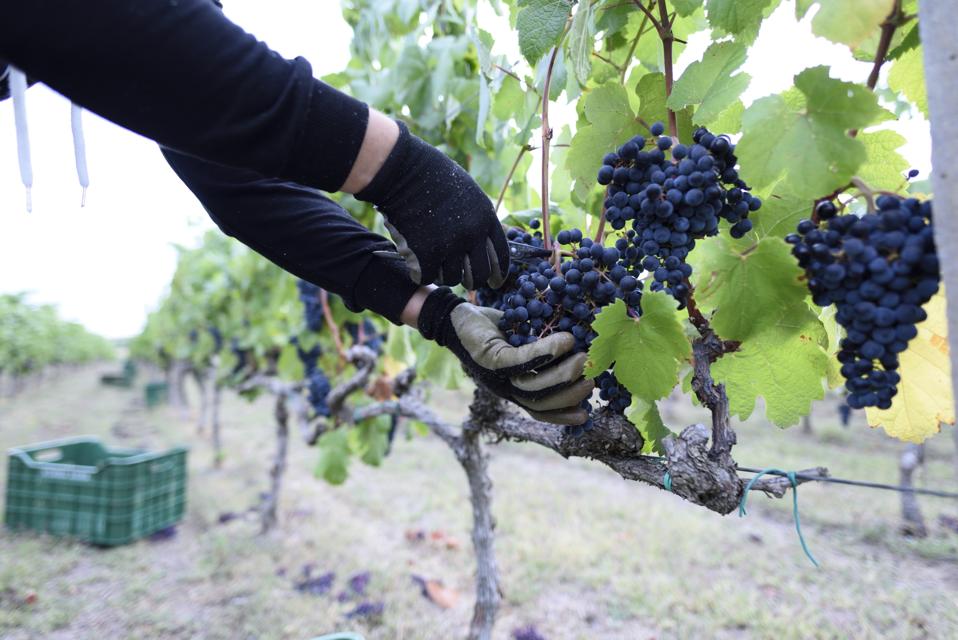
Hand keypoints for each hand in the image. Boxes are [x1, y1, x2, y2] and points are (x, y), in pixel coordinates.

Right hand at [354, 120, 509, 289]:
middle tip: (464, 282)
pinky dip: (420, 273)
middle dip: (472, 282)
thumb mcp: (468, 193)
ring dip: (443, 274)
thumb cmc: (433, 177)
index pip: (501, 256)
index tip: (494, 282)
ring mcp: (449, 246)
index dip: (498, 273)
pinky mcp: (426, 255)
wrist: (405, 172)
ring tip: (433, 262)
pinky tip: (415, 263)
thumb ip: (478, 219)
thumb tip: (483, 245)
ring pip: (452, 279)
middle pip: (479, 275)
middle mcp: (472, 235)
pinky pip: (427, 277)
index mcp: (486, 218)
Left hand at [417, 288, 593, 424]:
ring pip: (534, 387)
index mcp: (512, 389)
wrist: (453, 317)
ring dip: (563, 374)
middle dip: (570, 394)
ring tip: (583, 357)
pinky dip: (546, 352)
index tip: (587, 412)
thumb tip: (579, 345)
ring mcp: (496, 376)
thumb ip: (542, 352)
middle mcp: (503, 388)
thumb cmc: (490, 330)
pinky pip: (522, 360)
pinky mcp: (490, 359)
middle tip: (592, 378)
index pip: (539, 412)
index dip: (563, 416)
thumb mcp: (519, 344)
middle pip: (541, 403)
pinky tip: (565, 340)